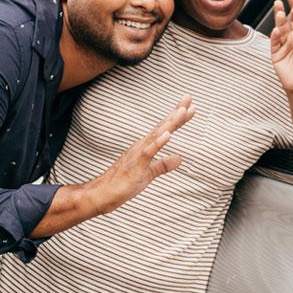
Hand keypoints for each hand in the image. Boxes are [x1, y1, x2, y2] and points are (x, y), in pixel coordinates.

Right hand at [89, 96, 194, 214]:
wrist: (102, 194)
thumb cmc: (123, 183)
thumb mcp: (149, 174)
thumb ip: (164, 165)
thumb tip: (180, 158)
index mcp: (146, 146)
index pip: (165, 128)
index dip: (178, 117)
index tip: (190, 106)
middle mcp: (142, 145)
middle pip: (163, 126)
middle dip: (177, 112)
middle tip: (189, 97)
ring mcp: (138, 153)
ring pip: (157, 135)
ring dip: (170, 123)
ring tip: (182, 111)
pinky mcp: (136, 165)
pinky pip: (148, 152)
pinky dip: (158, 142)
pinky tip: (168, 134)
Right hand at [270, 0, 292, 91]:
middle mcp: (290, 39)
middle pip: (286, 23)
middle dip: (284, 13)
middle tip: (280, 2)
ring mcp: (282, 46)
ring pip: (279, 31)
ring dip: (278, 22)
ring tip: (279, 12)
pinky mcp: (276, 54)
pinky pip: (274, 44)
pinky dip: (275, 37)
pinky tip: (276, 30)